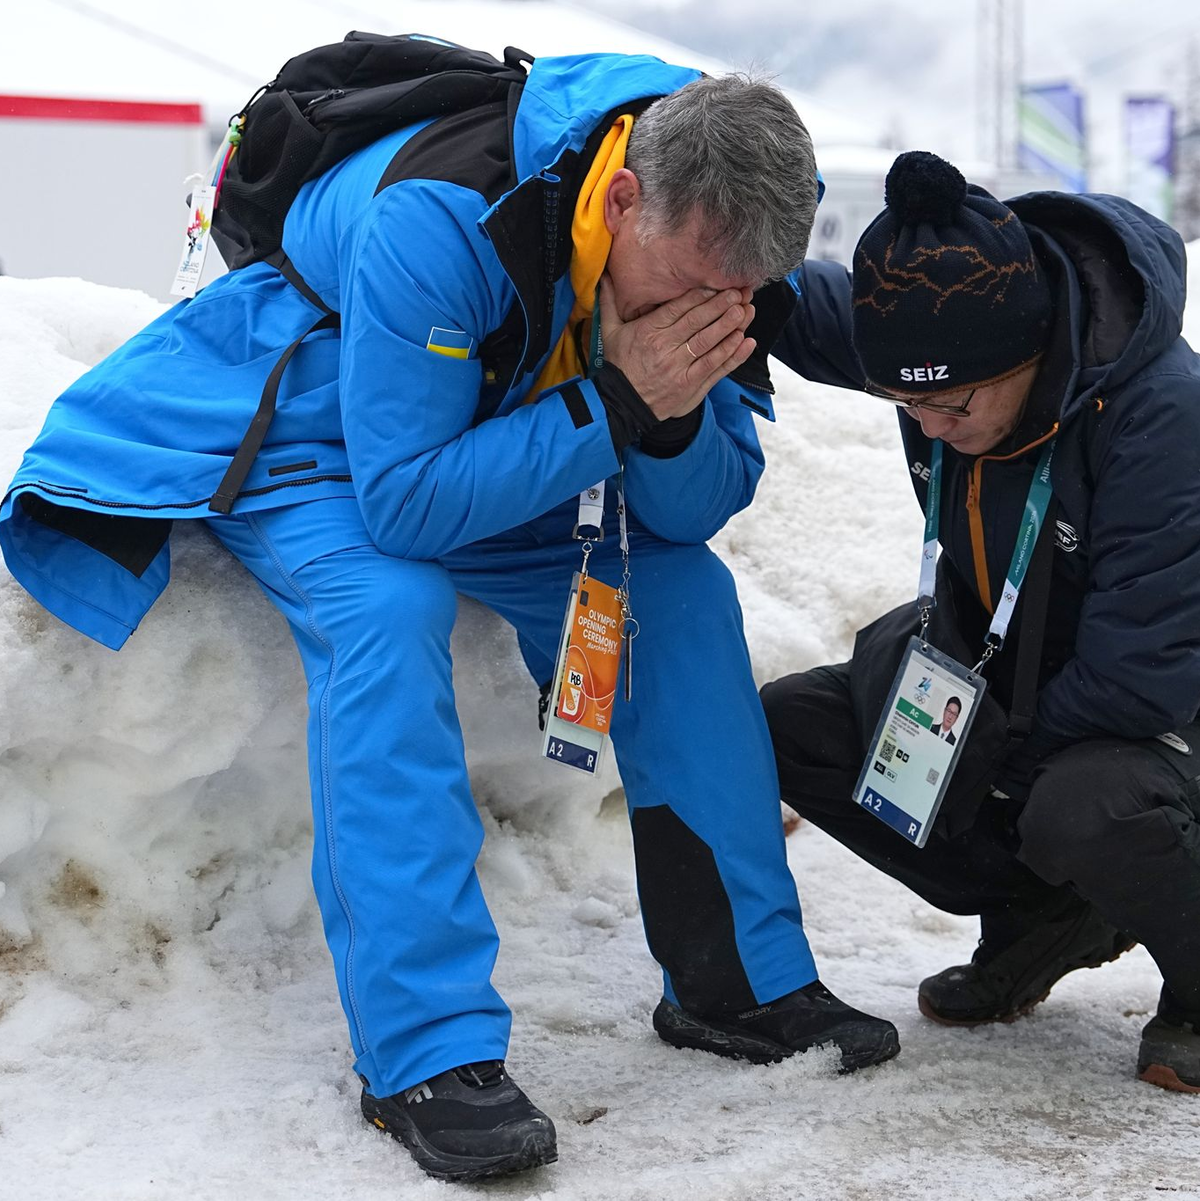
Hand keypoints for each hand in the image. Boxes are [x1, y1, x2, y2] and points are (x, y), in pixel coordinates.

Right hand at [598, 276, 755, 419]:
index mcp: (648, 331)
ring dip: (731, 327)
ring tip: (746, 312)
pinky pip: (715, 367)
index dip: (701, 296)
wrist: (622, 405)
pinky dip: (732, 355)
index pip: (679, 308)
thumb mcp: (610, 333)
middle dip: (722, 305)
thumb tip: (603, 277)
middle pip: (699, 322)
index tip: (717, 285)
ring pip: (710, 343)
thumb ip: (610, 303)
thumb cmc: (620, 366)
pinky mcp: (691, 386)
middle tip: (739, 293)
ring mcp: (680, 368)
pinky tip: (746, 342)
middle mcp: (666, 348)